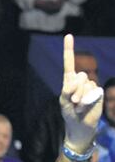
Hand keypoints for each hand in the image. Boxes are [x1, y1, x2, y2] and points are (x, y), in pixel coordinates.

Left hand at [60, 34, 102, 152]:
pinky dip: (87, 101)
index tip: (69, 35)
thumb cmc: (69, 113)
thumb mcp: (64, 102)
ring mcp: (91, 87)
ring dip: (80, 97)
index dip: (69, 49)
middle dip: (75, 90)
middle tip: (73, 102)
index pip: (69, 63)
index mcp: (69, 81)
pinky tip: (85, 107)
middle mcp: (81, 81)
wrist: (79, 126)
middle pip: (79, 76)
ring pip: (87, 84)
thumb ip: (68, 90)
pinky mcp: (98, 93)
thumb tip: (77, 80)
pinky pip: (94, 92)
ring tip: (78, 106)